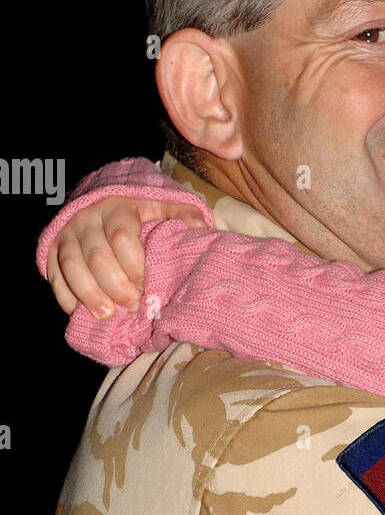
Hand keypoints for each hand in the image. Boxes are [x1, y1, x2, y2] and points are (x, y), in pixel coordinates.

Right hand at [47, 197, 206, 318]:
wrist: (100, 199)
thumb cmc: (139, 209)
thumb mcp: (162, 205)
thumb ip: (182, 215)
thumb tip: (202, 228)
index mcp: (117, 208)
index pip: (123, 236)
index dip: (134, 264)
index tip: (145, 284)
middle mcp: (88, 219)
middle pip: (97, 256)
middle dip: (115, 286)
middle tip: (133, 306)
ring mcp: (67, 234)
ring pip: (72, 266)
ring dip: (89, 294)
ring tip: (106, 315)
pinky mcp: (52, 248)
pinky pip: (54, 274)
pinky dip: (64, 295)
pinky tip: (78, 313)